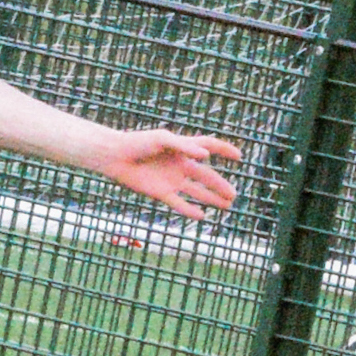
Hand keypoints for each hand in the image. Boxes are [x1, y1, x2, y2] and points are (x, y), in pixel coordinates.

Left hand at [92, 129, 241, 219]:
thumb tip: (206, 156)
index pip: (208, 146)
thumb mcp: (162, 139)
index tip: (239, 156)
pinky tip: (202, 216)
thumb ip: (184, 146)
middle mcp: (180, 165)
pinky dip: (190, 210)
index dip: (224, 150)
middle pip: (206, 176)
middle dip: (220, 185)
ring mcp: (171, 180)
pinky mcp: (160, 193)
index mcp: (182, 148)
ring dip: (211, 198)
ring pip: (196, 191)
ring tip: (227, 206)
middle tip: (234, 195)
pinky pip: (179, 203)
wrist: (116, 157)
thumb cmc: (138, 142)